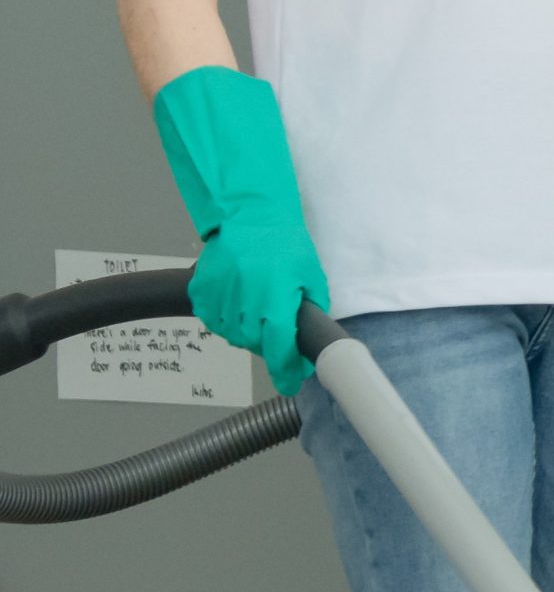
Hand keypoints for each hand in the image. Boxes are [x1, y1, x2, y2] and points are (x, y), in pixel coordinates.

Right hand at [154, 66, 329, 395]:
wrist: (249, 212)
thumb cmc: (284, 241)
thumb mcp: (310, 276)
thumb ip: (311, 310)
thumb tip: (313, 342)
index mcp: (275, 296)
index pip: (278, 346)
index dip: (286, 369)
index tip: (292, 379)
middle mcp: (245, 298)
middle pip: (254, 342)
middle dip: (268, 340)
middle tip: (277, 325)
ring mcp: (221, 294)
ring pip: (232, 332)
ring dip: (246, 327)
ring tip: (257, 303)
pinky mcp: (202, 288)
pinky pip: (213, 317)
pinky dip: (225, 315)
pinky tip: (238, 300)